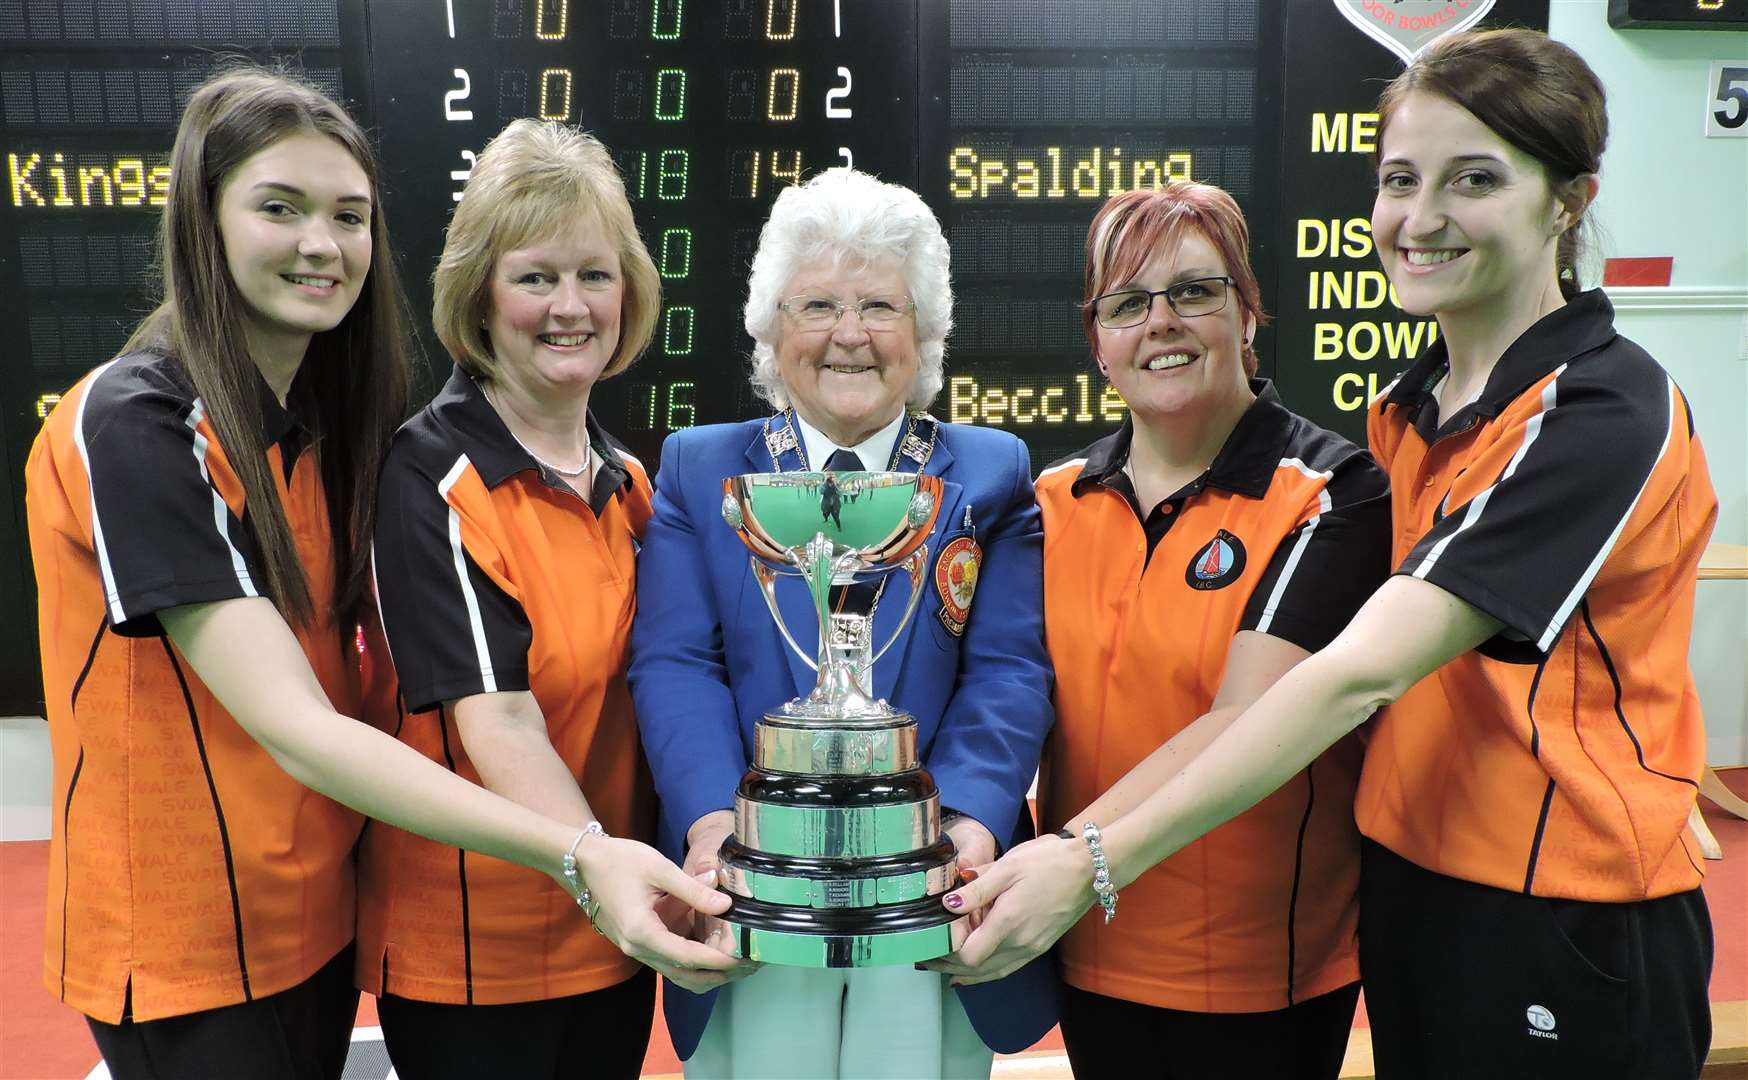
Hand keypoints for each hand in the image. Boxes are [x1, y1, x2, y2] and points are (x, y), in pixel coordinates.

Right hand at [570, 834, 754, 992]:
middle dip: (717, 975)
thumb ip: (693, 889)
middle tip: (747, 966)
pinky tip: (713, 950)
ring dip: (706, 974)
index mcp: (642, 932)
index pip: (688, 957)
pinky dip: (693, 963)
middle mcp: (638, 948)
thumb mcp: (660, 868)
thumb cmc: (620, 861)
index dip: (718, 961)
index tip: (743, 960)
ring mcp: (636, 949)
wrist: (585, 863)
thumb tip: (725, 904)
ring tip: (736, 962)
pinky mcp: (638, 944)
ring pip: (676, 974)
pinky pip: (669, 963)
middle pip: (684, 975)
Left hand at [922, 831, 1094, 985]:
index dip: (946, 953)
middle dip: (948, 967)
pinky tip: (976, 969)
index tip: (930, 941)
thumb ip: (976, 889)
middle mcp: (1021, 943)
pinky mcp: (1040, 946)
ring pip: (992, 973)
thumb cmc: (1048, 861)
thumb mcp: (1007, 867)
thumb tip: (947, 905)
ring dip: (965, 973)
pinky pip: (1007, 967)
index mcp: (1009, 922)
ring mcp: (1033, 948)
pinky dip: (987, 971)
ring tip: (943, 967)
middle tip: (925, 960)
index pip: (969, 956)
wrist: (1090, 868)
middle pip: (977, 970)